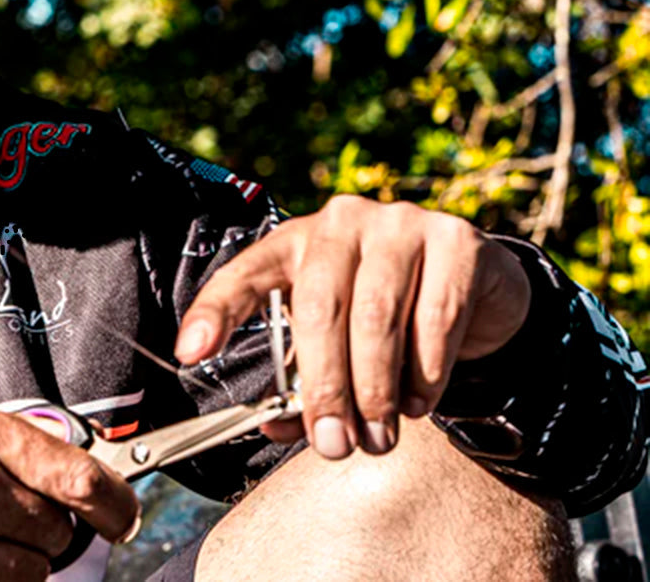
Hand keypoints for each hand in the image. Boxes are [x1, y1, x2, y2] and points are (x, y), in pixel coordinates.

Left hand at [175, 195, 530, 459]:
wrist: (476, 284)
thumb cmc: (389, 314)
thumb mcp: (336, 340)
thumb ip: (303, 380)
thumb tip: (275, 429)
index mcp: (294, 243)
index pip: (244, 276)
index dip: (214, 313)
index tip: (189, 353)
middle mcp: (340, 222)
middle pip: (318, 308)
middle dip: (323, 386)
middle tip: (332, 442)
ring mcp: (399, 224)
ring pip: (376, 317)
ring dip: (375, 389)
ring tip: (378, 436)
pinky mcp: (455, 240)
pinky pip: (435, 317)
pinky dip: (425, 372)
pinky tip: (417, 402)